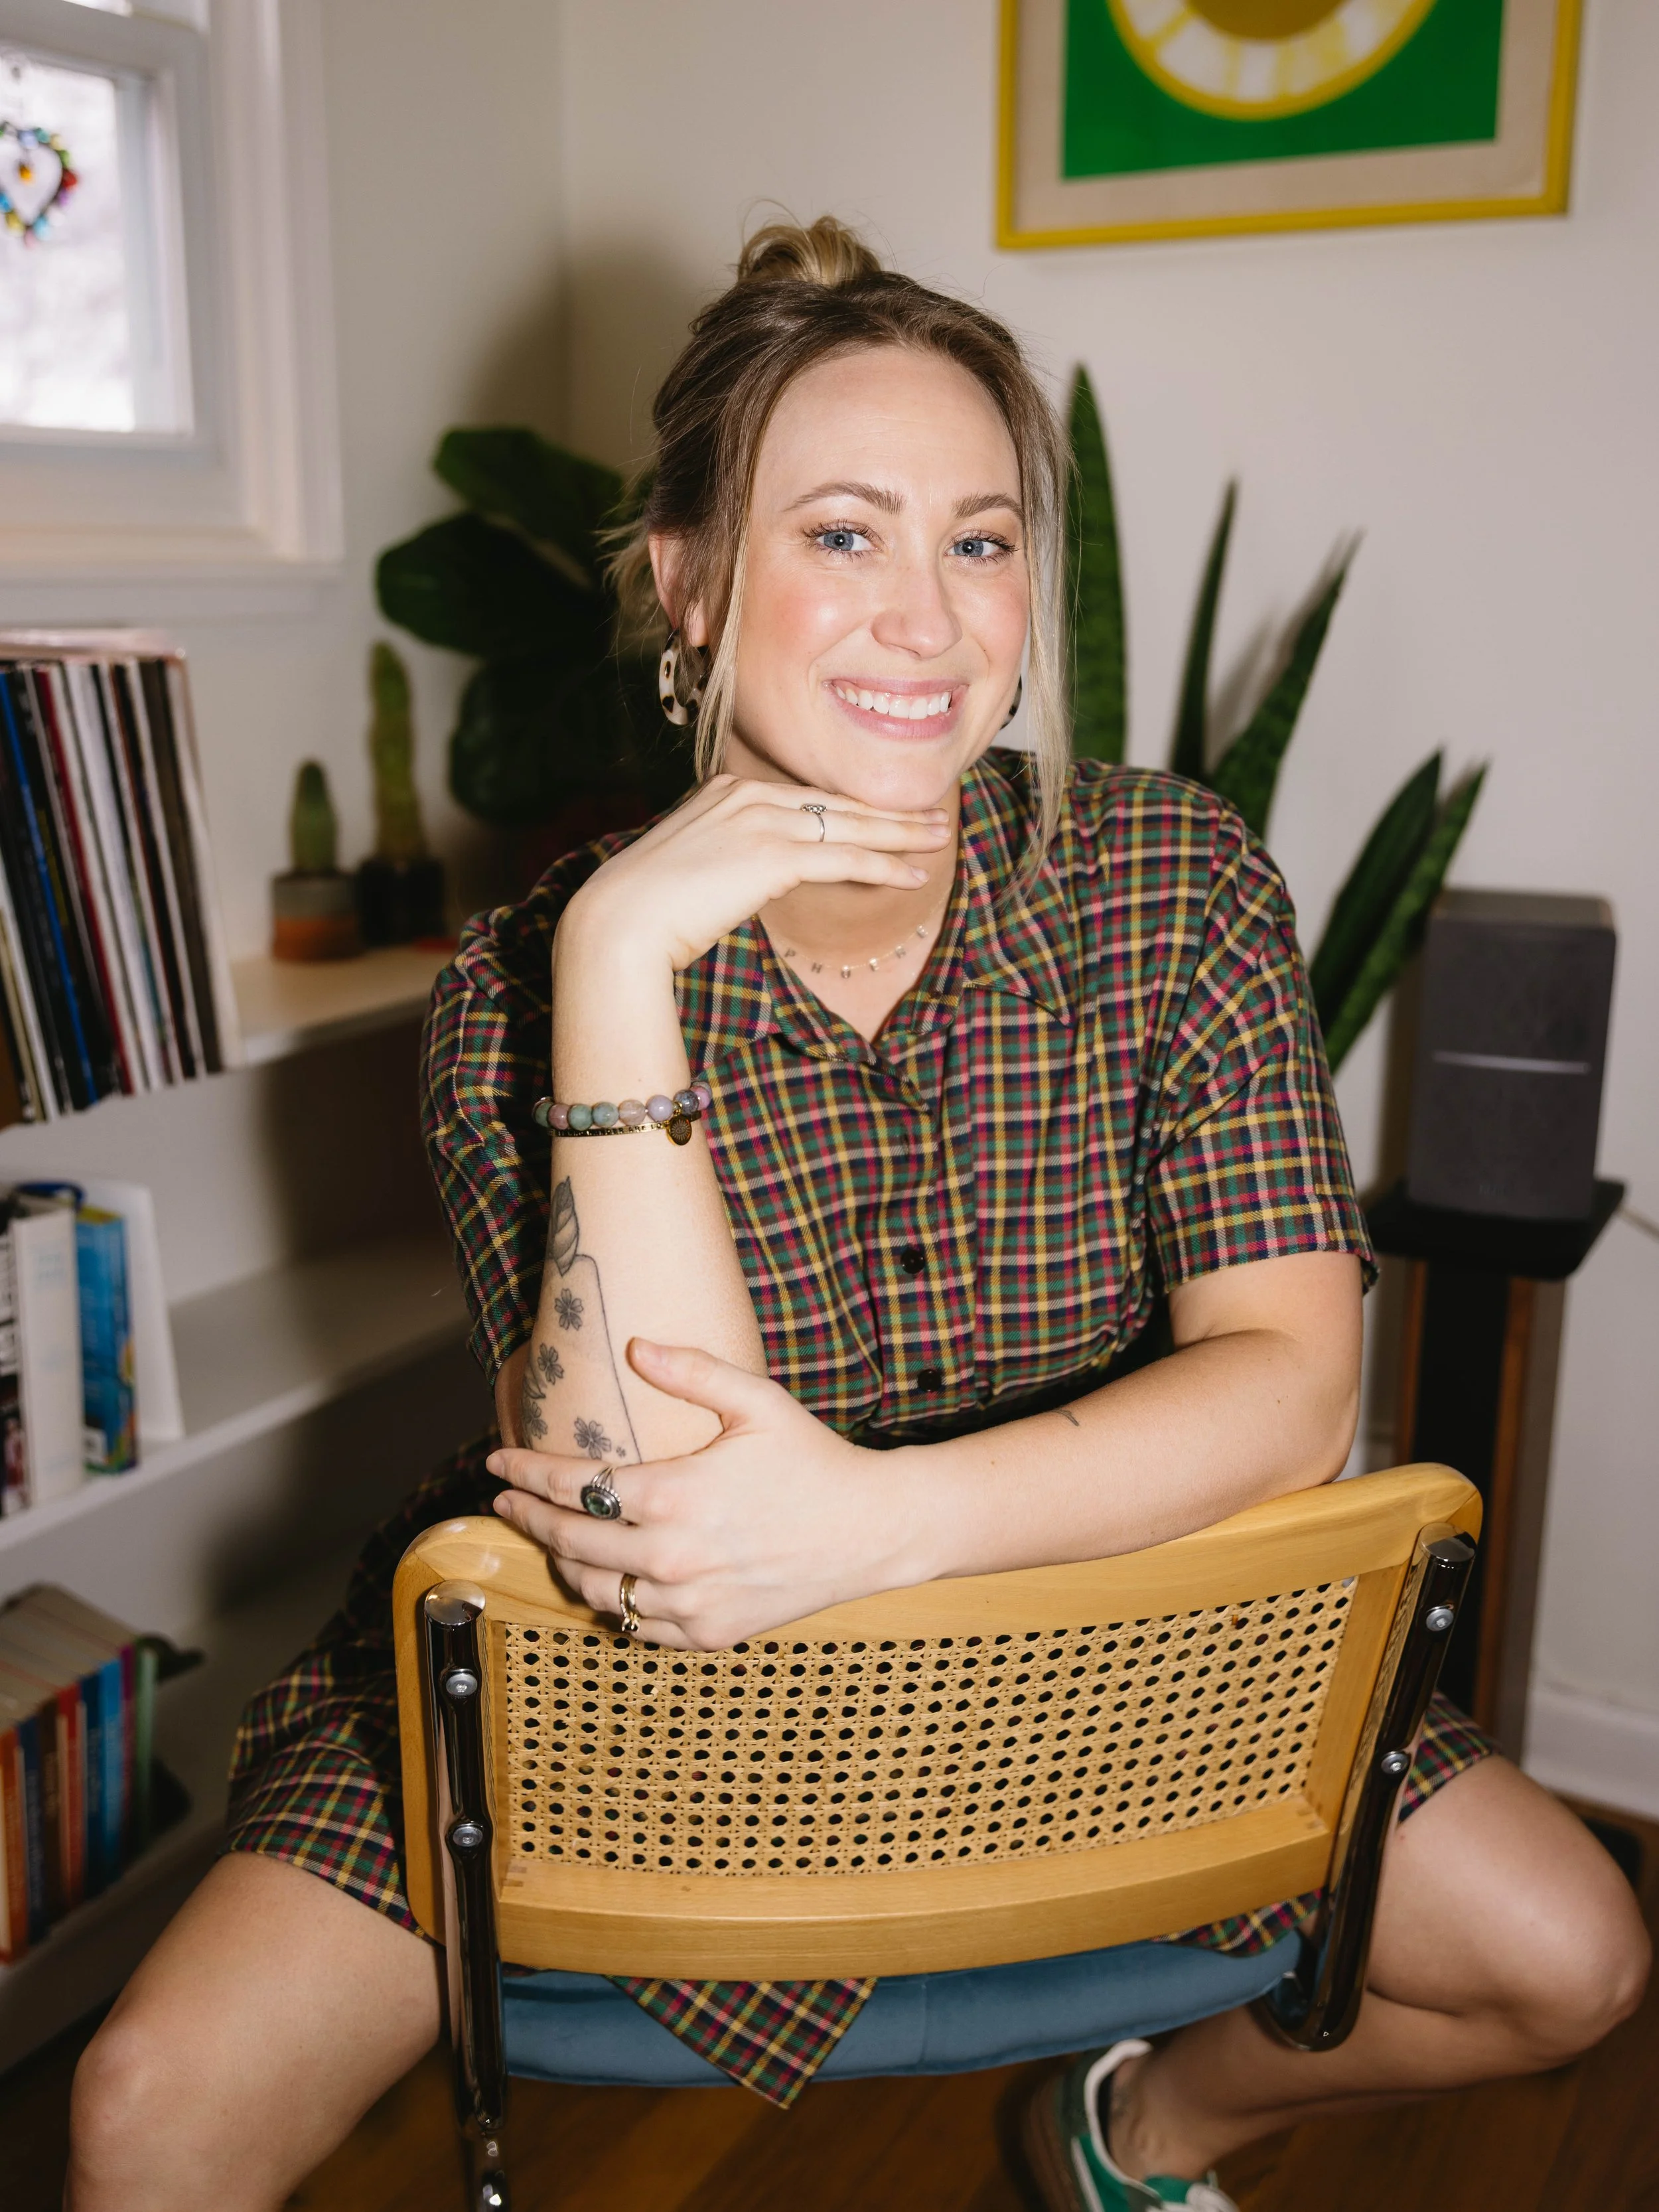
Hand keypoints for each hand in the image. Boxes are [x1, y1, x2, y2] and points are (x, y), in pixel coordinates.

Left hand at [485, 1338, 925, 1648]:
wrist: (872, 1531)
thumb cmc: (815, 1460)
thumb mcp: (759, 1402)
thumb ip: (692, 1372)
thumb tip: (635, 1347)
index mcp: (677, 1496)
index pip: (575, 1486)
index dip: (526, 1472)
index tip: (497, 1462)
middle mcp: (673, 1557)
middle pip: (569, 1541)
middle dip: (526, 1516)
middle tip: (505, 1498)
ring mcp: (689, 1603)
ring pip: (594, 1590)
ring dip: (560, 1563)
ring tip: (548, 1536)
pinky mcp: (707, 1633)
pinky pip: (635, 1624)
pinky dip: (609, 1601)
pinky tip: (603, 1578)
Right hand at [559, 773, 950, 974]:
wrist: (621, 922)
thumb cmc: (648, 907)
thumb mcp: (692, 866)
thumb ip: (728, 857)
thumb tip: (749, 875)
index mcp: (728, 790)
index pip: (807, 797)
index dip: (853, 807)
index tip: (887, 814)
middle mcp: (749, 795)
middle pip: (837, 802)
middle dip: (891, 811)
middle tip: (934, 815)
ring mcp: (762, 822)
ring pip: (850, 826)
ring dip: (902, 834)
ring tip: (940, 838)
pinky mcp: (774, 857)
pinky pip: (845, 859)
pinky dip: (886, 867)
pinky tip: (915, 875)